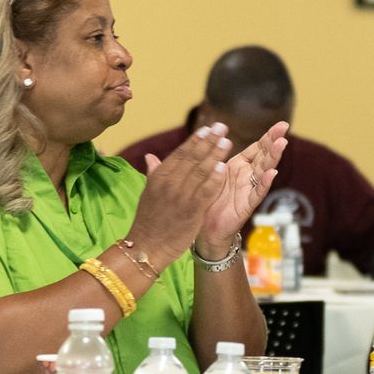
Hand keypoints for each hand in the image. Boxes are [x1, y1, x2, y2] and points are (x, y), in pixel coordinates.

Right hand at [127, 124, 235, 263]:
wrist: (146, 246)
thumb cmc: (149, 221)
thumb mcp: (148, 193)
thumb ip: (154, 173)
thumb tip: (150, 157)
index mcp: (159, 177)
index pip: (180, 153)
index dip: (195, 140)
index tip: (207, 128)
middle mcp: (169, 182)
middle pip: (192, 157)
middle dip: (208, 141)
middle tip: (221, 127)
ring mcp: (180, 196)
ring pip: (200, 171)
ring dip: (214, 155)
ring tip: (227, 142)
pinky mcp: (190, 210)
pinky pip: (205, 191)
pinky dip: (214, 179)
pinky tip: (223, 168)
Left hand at [198, 121, 287, 248]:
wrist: (206, 227)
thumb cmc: (210, 198)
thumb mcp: (213, 172)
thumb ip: (219, 156)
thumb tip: (218, 134)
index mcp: (239, 165)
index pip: (258, 148)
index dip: (269, 136)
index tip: (282, 124)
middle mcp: (248, 176)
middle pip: (264, 156)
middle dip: (274, 142)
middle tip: (285, 129)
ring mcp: (249, 190)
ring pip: (264, 171)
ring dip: (273, 158)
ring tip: (281, 144)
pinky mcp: (247, 205)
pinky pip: (257, 193)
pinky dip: (264, 183)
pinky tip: (272, 174)